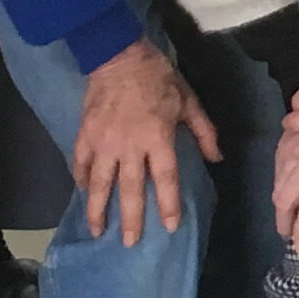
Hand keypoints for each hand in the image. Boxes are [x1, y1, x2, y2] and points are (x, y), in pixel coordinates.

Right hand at [72, 38, 224, 245]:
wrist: (118, 54)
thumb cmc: (158, 77)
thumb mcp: (189, 101)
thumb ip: (203, 131)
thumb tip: (216, 159)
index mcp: (158, 138)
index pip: (165, 179)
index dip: (169, 204)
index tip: (170, 226)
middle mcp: (130, 145)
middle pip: (130, 189)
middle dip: (131, 219)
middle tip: (129, 243)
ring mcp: (104, 142)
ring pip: (100, 183)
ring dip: (98, 209)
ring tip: (98, 231)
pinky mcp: (85, 134)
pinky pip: (81, 163)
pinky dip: (82, 180)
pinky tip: (83, 194)